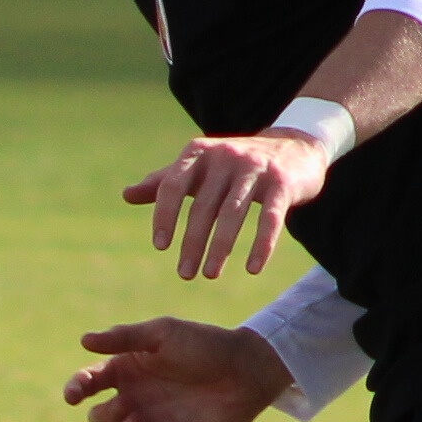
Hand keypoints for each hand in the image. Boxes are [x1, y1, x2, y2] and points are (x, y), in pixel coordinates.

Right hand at [65, 318, 289, 421]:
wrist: (246, 370)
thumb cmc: (205, 345)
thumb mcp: (162, 333)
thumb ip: (124, 337)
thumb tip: (83, 340)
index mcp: (127, 370)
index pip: (87, 384)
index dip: (74, 389)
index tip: (76, 394)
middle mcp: (135, 399)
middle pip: (97, 419)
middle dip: (103, 416)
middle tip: (127, 406)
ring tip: (140, 421)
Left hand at [123, 127, 326, 280]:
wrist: (295, 146)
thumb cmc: (236, 164)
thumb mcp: (200, 167)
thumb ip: (165, 181)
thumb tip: (126, 195)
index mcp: (198, 152)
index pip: (173, 185)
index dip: (164, 216)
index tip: (160, 246)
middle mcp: (225, 156)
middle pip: (202, 206)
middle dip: (192, 243)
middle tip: (184, 274)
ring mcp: (255, 168)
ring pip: (232, 214)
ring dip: (219, 248)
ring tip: (209, 275)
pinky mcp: (282, 183)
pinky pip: (269, 218)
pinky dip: (261, 245)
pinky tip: (252, 269)